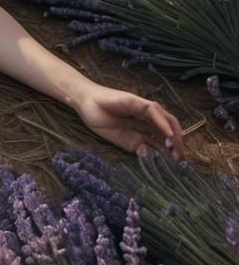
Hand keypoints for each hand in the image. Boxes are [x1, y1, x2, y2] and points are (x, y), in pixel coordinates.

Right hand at [71, 84, 185, 161]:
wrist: (84, 103)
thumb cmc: (98, 119)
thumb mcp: (120, 139)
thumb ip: (134, 146)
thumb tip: (148, 156)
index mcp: (143, 126)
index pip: (163, 137)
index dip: (171, 149)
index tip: (175, 163)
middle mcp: (146, 117)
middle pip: (169, 129)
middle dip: (177, 144)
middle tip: (179, 159)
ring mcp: (143, 108)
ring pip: (167, 120)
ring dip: (174, 135)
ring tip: (176, 149)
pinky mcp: (138, 101)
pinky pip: (155, 112)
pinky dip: (163, 123)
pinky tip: (168, 135)